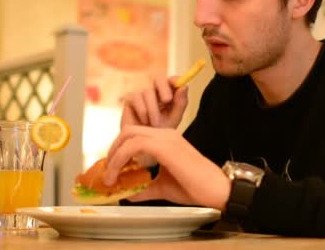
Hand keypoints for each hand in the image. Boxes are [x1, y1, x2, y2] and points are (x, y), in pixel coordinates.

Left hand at [104, 125, 230, 209]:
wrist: (216, 189)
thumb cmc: (195, 187)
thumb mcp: (163, 187)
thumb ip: (145, 187)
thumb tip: (127, 193)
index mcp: (167, 140)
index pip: (136, 136)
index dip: (119, 150)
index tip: (113, 170)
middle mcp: (166, 134)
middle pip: (129, 131)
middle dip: (113, 149)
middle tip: (108, 171)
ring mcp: (166, 138)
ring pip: (129, 135)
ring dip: (114, 156)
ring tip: (110, 176)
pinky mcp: (165, 146)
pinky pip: (134, 145)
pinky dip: (120, 159)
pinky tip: (118, 174)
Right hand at [120, 76, 188, 128]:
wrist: (145, 144)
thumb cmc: (161, 130)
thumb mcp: (175, 117)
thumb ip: (181, 103)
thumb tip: (184, 86)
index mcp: (169, 92)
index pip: (173, 80)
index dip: (175, 80)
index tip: (178, 85)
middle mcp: (155, 90)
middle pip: (158, 78)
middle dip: (164, 87)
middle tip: (167, 100)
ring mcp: (142, 93)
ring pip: (147, 92)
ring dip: (153, 109)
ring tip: (156, 124)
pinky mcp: (130, 99)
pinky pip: (137, 99)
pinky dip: (143, 112)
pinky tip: (144, 122)